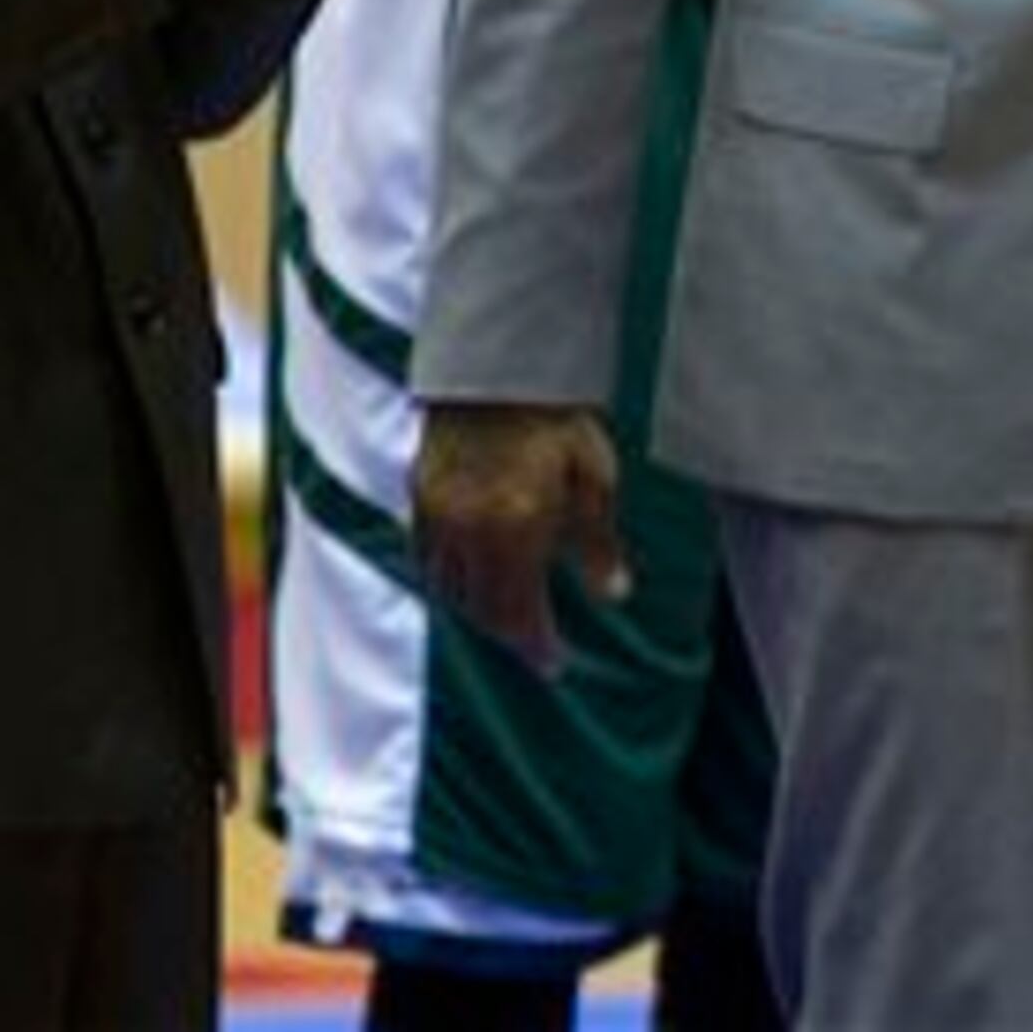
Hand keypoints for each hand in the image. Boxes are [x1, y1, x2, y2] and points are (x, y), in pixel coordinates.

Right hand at [413, 402, 628, 677]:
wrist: (499, 366)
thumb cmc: (557, 418)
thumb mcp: (594, 476)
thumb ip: (599, 542)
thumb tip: (614, 596)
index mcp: (517, 526)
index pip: (519, 611)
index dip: (536, 645)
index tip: (553, 665)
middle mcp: (470, 528)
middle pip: (481, 609)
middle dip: (509, 633)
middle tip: (533, 645)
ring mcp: (438, 512)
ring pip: (449, 588)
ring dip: (478, 610)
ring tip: (507, 614)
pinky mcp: (418, 494)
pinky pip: (427, 558)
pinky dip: (449, 578)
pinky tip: (472, 576)